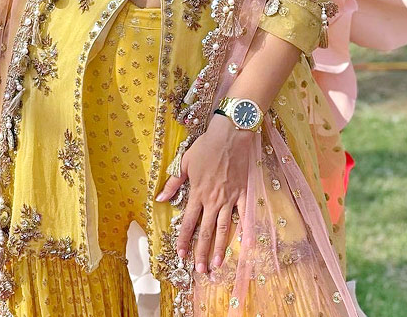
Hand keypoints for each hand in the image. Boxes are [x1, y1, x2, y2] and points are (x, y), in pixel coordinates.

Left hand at [154, 114, 251, 272]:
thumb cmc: (206, 147)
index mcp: (197, 193)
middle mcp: (213, 200)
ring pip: (224, 228)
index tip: (181, 255)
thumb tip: (160, 198)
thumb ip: (173, 182)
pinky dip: (245, 230)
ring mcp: (229, 199)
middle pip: (206, 231)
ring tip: (217, 265)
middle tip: (200, 270)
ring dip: (220, 248)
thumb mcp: (184, 161)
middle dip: (201, 252)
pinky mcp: (242, 194)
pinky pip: (244, 215)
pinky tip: (246, 245)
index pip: (188, 222)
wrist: (230, 135)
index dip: (184, 240)